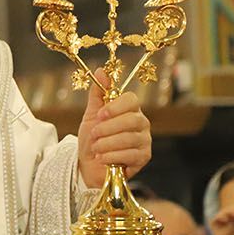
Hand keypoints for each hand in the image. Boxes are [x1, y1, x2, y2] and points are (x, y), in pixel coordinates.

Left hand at [75, 73, 150, 189]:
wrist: (89, 165)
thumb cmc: (92, 138)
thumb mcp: (91, 114)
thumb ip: (98, 93)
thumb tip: (101, 70)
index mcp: (130, 109)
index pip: (132, 100)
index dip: (116, 107)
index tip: (100, 115)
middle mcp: (141, 122)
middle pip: (132, 120)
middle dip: (108, 128)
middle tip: (94, 134)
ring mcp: (144, 140)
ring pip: (129, 138)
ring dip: (107, 144)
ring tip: (96, 148)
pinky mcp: (144, 157)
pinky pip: (130, 155)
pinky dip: (112, 156)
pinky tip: (102, 158)